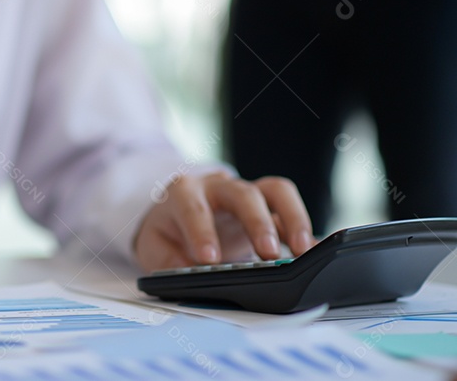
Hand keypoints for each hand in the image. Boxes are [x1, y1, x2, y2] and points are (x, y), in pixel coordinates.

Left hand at [134, 171, 315, 272]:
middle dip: (257, 223)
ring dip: (293, 218)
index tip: (210, 259)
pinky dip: (305, 232)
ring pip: (276, 191)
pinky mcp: (267, 208)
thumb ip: (167, 264)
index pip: (193, 208)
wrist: (175, 215)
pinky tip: (315, 252)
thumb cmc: (166, 230)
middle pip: (242, 194)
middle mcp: (219, 187)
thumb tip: (186, 280)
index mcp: (184, 193)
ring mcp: (247, 194)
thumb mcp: (154, 247)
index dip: (202, 232)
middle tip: (268, 254)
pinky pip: (291, 213)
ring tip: (303, 251)